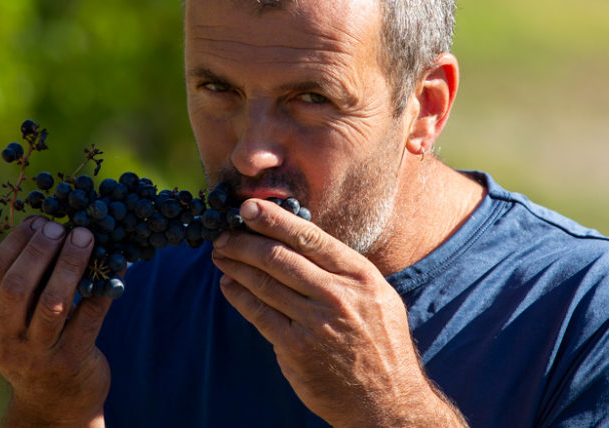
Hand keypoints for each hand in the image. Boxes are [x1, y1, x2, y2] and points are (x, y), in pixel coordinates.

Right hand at [0, 215, 111, 427]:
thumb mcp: (12, 322)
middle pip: (18, 286)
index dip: (16, 241)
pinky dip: (104, 285)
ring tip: (85, 237)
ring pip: (53, 302)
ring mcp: (38, 354)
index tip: (38, 221)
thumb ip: (21, 284)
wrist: (53, 404)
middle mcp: (5, 342)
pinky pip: (90, 316)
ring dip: (70, 263)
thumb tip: (45, 226)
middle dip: (41, 250)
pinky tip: (116, 263)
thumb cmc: (34, 346)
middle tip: (61, 228)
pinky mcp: (71, 360)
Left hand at [210, 200, 466, 427]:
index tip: (248, 206)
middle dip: (244, 241)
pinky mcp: (296, 349)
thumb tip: (299, 241)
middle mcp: (338, 295)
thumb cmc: (381, 344)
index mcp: (360, 276)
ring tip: (220, 254)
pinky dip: (239, 296)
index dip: (273, 219)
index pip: (309, 237)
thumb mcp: (376, 297)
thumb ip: (342, 271)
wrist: (387, 401)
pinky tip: (229, 285)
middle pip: (279, 257)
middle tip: (223, 233)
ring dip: (235, 265)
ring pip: (264, 283)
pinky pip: (259, 314)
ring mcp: (315, 323)